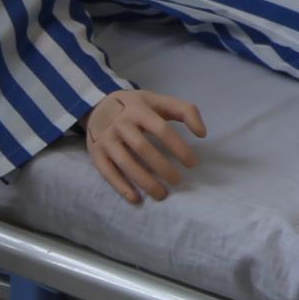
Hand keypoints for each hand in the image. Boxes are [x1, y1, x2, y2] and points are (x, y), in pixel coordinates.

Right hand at [82, 90, 205, 202]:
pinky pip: (108, 173)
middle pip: (143, 148)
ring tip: (162, 195)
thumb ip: (185, 111)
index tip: (192, 164)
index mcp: (138, 109)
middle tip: (178, 181)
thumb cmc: (136, 107)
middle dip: (163, 167)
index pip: (162, 129)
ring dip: (145, 182)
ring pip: (126, 163)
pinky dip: (121, 187)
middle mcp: (120, 123)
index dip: (179, 147)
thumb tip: (202, 133)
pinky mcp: (96, 153)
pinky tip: (136, 199)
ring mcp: (106, 138)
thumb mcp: (158, 101)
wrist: (97, 105)